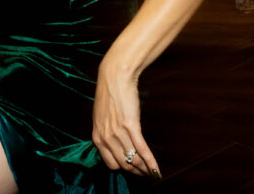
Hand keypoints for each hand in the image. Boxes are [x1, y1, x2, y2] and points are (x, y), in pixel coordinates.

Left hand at [92, 63, 160, 179]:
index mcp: (97, 136)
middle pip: (123, 164)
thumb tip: (116, 146)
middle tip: (146, 174)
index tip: (134, 171)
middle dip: (136, 172)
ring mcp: (117, 132)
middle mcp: (105, 137)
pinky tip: (157, 171)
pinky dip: (151, 163)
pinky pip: (142, 150)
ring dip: (145, 170)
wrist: (114, 78)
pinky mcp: (130, 126)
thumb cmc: (109, 96)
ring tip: (152, 173)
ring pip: (133, 160)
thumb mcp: (101, 118)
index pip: (110, 163)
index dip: (124, 169)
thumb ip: (105, 133)